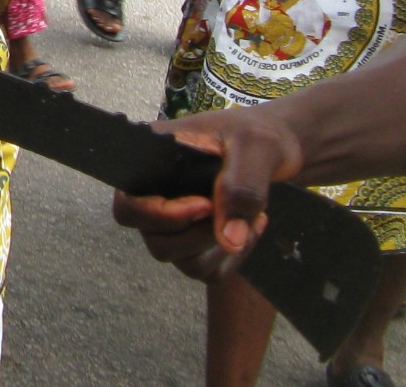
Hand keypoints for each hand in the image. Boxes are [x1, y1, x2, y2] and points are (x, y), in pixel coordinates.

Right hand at [110, 109, 298, 281]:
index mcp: (152, 162)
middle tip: (237, 213)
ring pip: (181, 260)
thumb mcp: (255, 146)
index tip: (206, 205)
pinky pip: (206, 271)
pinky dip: (232, 259)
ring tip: (250, 217)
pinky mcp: (197, 242)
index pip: (129, 205)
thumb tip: (229, 239)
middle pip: (155, 241)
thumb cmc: (257, 134)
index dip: (161, 215)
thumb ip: (240, 186)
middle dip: (200, 235)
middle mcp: (155, 195)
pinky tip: (250, 229)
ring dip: (220, 248)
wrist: (276, 148)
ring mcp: (174, 222)